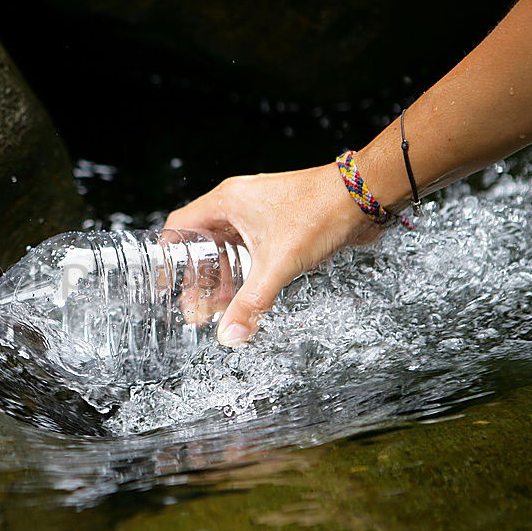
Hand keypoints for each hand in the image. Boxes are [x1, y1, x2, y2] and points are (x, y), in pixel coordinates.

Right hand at [165, 163, 374, 345]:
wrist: (365, 194)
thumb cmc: (320, 212)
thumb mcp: (278, 265)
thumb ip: (251, 303)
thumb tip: (229, 335)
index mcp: (226, 202)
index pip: (179, 227)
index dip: (168, 257)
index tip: (166, 284)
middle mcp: (238, 203)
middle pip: (202, 242)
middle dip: (198, 278)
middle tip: (197, 308)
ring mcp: (259, 211)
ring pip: (228, 246)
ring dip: (222, 275)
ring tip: (220, 306)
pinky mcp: (279, 220)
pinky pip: (250, 246)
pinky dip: (244, 269)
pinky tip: (248, 291)